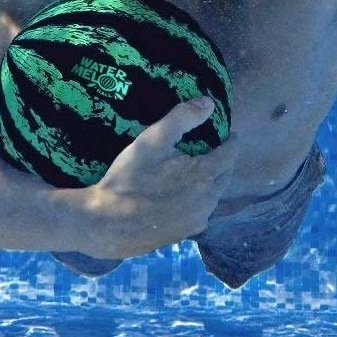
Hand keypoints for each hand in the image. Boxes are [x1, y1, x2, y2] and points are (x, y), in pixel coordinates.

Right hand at [76, 96, 236, 258]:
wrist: (105, 224)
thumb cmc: (128, 178)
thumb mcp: (152, 140)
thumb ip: (182, 118)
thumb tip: (210, 103)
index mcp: (204, 175)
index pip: (230, 154)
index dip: (231, 142)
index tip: (230, 134)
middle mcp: (208, 200)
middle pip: (225, 176)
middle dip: (224, 162)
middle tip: (216, 150)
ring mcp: (197, 221)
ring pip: (214, 196)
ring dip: (213, 182)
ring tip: (201, 170)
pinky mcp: (185, 234)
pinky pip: (201, 212)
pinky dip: (200, 200)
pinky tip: (186, 196)